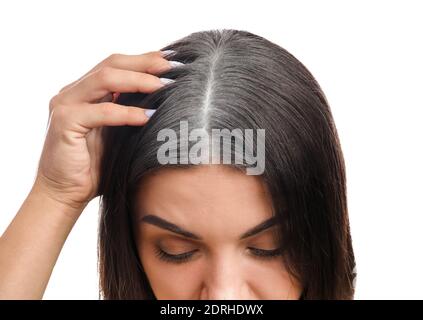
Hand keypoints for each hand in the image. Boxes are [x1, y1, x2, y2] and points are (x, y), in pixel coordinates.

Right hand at [34, 51, 172, 216]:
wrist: (65, 193)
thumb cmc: (95, 166)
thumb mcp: (118, 134)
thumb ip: (131, 113)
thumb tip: (165, 100)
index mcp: (85, 92)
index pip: (116, 65)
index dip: (144, 60)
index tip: (172, 61)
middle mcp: (73, 92)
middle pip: (111, 65)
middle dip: (145, 64)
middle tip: (172, 68)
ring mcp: (65, 104)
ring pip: (105, 79)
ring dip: (138, 81)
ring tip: (163, 86)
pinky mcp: (64, 122)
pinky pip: (100, 111)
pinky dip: (126, 112)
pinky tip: (146, 116)